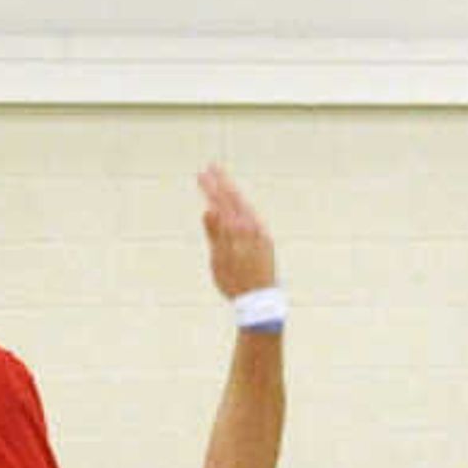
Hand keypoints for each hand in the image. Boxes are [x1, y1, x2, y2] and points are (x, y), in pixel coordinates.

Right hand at [198, 165, 276, 297]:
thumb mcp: (218, 261)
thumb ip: (214, 233)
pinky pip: (252, 216)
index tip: (201, 175)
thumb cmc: (235, 284)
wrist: (260, 300)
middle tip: (211, 167)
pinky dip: (243, 206)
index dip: (210, 188)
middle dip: (222, 182)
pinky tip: (238, 204)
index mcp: (235, 231)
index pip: (220, 202)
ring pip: (245, 206)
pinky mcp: (266, 239)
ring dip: (233, 192)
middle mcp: (250, 227)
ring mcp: (260, 232)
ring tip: (223, 181)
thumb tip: (209, 209)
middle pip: (234, 198)